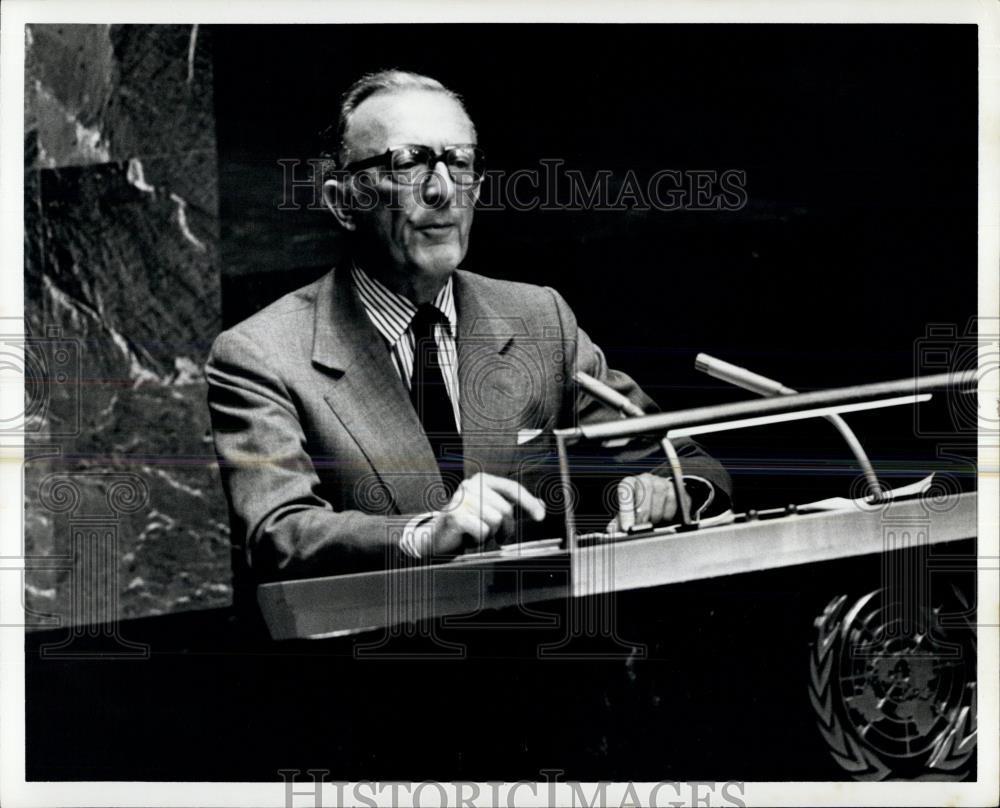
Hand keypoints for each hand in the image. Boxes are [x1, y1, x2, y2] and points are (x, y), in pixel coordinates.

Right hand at [419, 472, 546, 556]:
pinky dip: (479, 539)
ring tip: (477, 532)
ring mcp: (462, 499)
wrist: (438, 537)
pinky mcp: (455, 515)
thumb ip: (515, 506)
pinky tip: (468, 536)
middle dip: (505, 527)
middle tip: (494, 534)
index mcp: (482, 480)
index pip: (512, 488)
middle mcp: (471, 485)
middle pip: (506, 509)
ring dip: (489, 534)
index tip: (540, 516)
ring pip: (495, 521)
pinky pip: (483, 531)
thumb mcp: (492, 510)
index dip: (529, 502)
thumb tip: (541, 504)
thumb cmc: (467, 523)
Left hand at [608, 473, 689, 532]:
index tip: (627, 527)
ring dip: (657, 513)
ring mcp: (662, 482)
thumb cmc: (638, 510)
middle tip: (642, 526)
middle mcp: (645, 479)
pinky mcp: (676, 488)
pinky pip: (675, 499)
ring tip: (653, 522)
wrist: (656, 505)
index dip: (626, 510)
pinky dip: (670, 513)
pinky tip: (665, 518)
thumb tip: (615, 531)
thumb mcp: (627, 515)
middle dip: (644, 511)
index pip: (625, 491)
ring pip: (661, 493)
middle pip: (645, 488)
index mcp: (629, 483)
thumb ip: (620, 522)